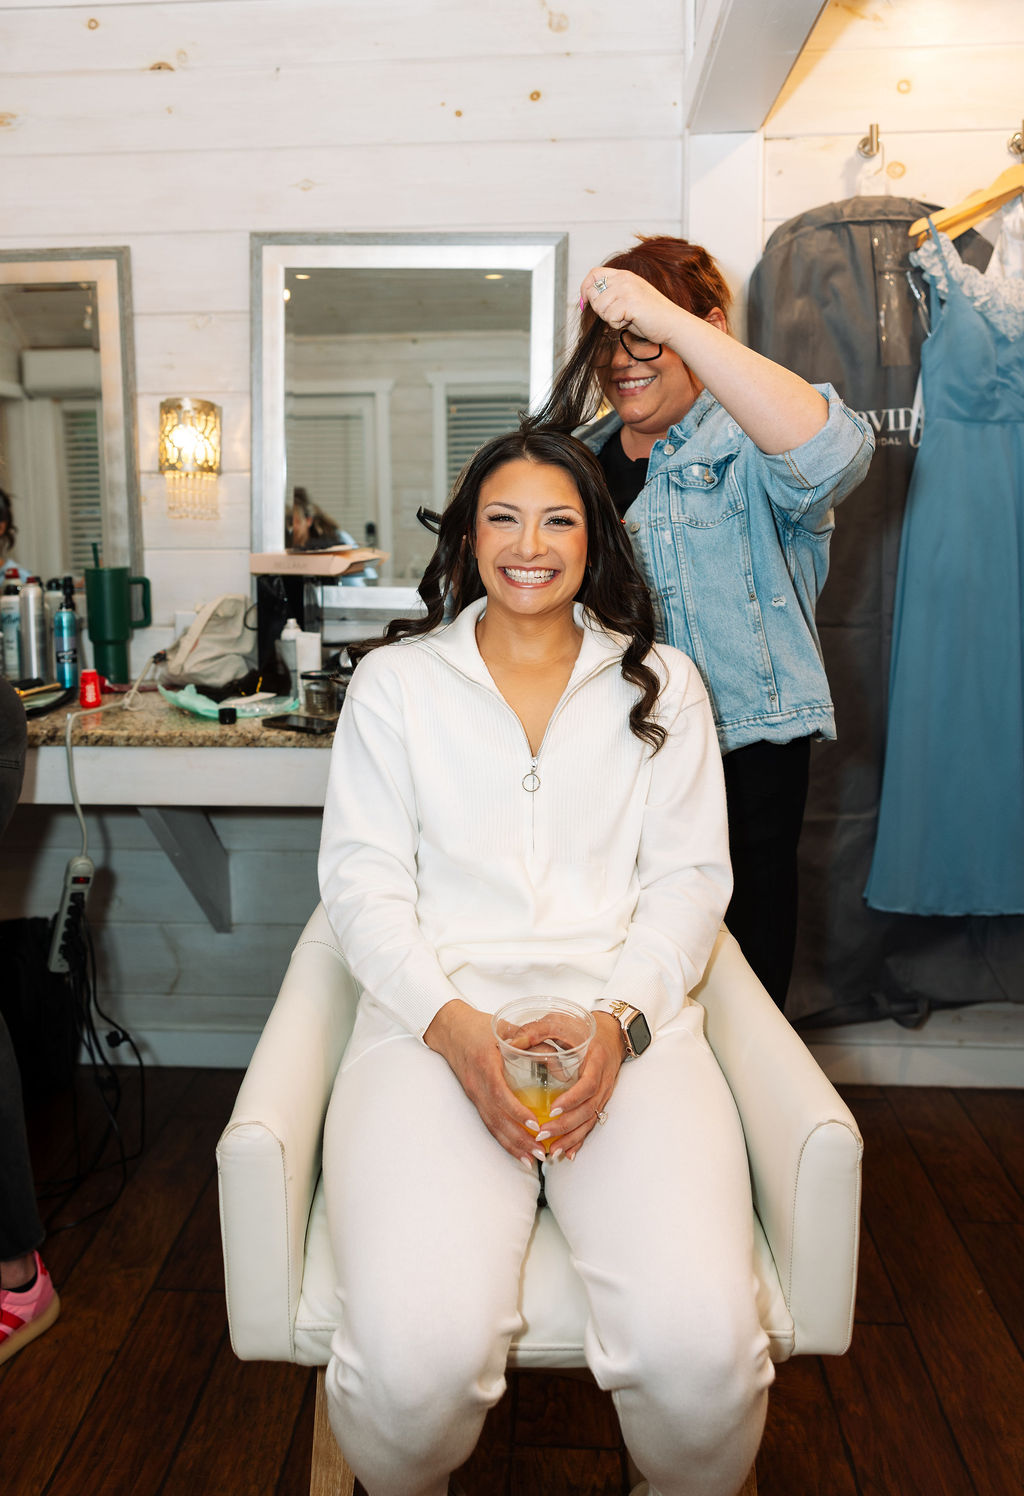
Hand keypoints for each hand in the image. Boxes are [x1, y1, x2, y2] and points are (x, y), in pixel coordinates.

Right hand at [423, 1000, 548, 1162]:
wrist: (450, 1028)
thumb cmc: (480, 1026)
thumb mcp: (509, 1029)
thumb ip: (537, 1046)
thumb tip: (565, 1069)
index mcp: (485, 1065)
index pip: (500, 1094)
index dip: (517, 1112)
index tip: (535, 1124)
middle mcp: (477, 1084)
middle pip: (496, 1118)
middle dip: (518, 1139)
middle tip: (540, 1153)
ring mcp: (473, 1094)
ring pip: (492, 1125)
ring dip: (511, 1145)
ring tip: (531, 1161)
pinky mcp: (474, 1099)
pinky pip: (488, 1123)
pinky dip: (502, 1139)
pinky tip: (516, 1150)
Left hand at [538, 1012, 623, 1160]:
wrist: (610, 1032)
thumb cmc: (580, 1027)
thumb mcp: (559, 1022)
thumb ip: (536, 1031)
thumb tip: (511, 1042)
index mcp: (596, 1060)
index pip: (588, 1085)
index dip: (572, 1099)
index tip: (553, 1110)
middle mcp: (603, 1080)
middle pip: (589, 1109)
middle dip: (567, 1125)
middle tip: (543, 1134)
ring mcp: (604, 1092)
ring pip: (591, 1119)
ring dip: (573, 1137)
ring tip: (553, 1150)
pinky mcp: (600, 1100)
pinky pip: (592, 1122)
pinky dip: (580, 1138)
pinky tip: (568, 1152)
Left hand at [580, 266, 687, 347]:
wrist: (672, 324)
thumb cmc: (650, 316)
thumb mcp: (628, 298)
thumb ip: (611, 295)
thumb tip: (588, 298)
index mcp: (624, 275)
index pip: (594, 274)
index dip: (585, 288)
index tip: (584, 302)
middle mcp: (625, 279)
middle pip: (593, 294)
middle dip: (600, 309)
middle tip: (618, 315)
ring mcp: (627, 289)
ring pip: (600, 308)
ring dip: (611, 319)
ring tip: (628, 317)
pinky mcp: (630, 303)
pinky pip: (610, 318)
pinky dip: (618, 325)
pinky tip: (632, 321)